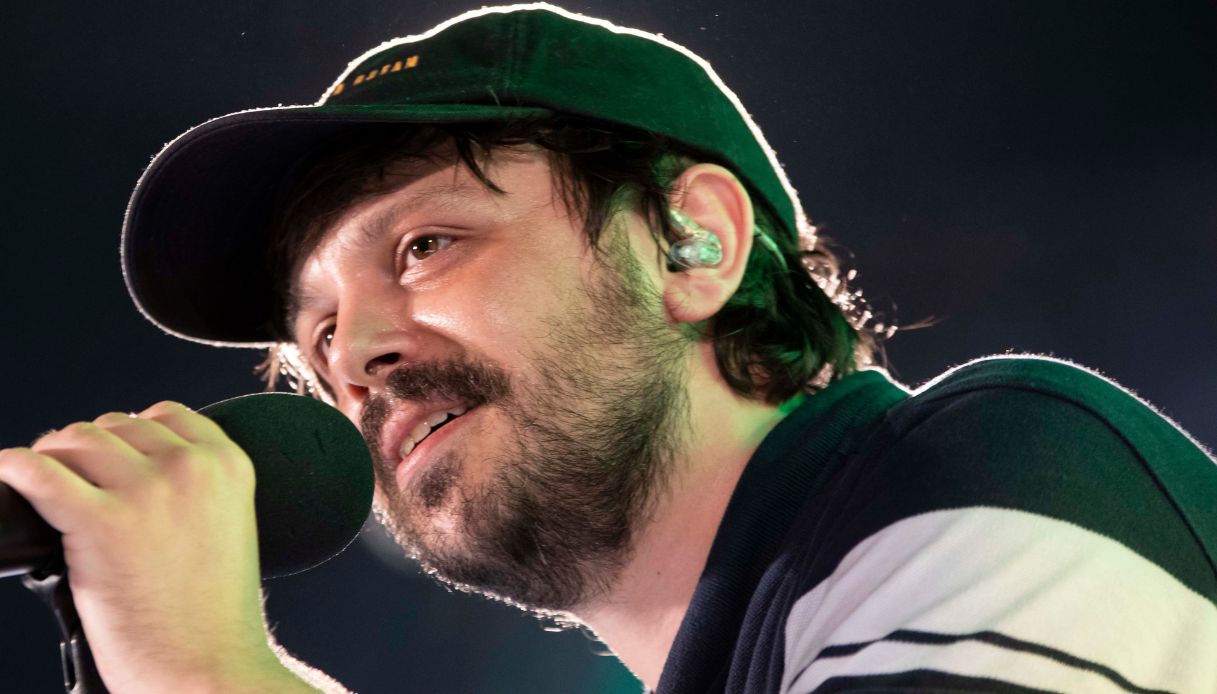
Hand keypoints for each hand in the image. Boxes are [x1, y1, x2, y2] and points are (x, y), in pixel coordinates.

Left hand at [0, 402, 289, 692]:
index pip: (164, 415)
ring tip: (48, 492)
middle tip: (74, 487)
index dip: (130, 436)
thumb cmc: (212, 616)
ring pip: (76, 441)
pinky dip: (12, 468)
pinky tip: (5, 473)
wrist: (208, 669)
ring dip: (54, 462)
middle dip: (89, 453)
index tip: (112, 461)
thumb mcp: (226, 528)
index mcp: (229, 465)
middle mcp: (191, 467)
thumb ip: (193, 489)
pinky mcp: (102, 522)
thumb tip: (122, 470)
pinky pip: (37, 474)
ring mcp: (147, 490)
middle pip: (115, 426)